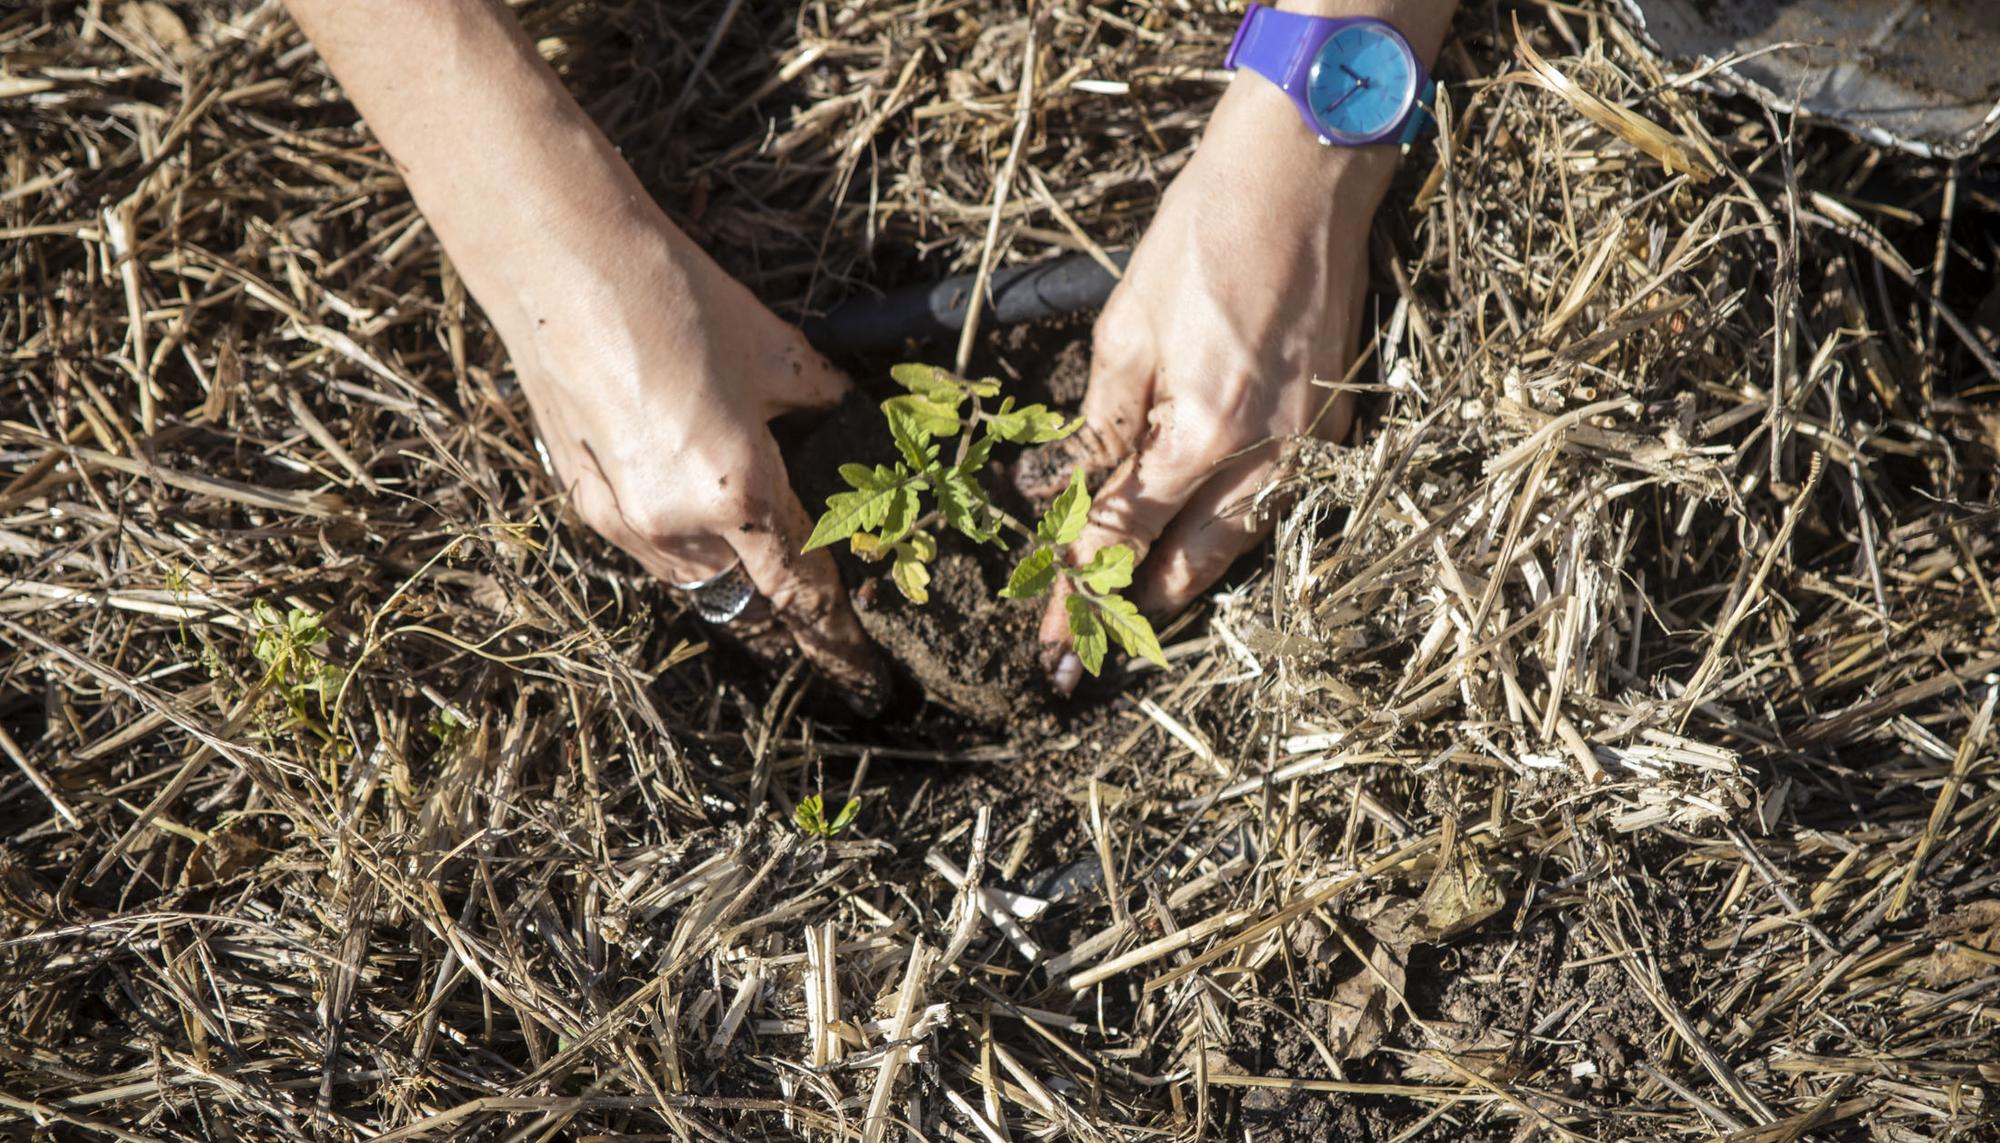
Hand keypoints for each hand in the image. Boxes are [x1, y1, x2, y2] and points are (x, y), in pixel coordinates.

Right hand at [280, 0, 886, 707]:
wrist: (565, 265)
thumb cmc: (677, 298)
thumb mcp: (778, 350)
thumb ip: (819, 400)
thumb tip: (845, 414)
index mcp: (744, 490)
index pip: (802, 586)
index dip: (834, 631)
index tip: (859, 666)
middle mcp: (681, 521)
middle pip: (749, 598)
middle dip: (785, 612)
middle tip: (820, 623)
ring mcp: (624, 516)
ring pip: (694, 581)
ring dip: (731, 580)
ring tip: (760, 571)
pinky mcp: (583, 498)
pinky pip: (646, 548)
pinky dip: (679, 547)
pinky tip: (695, 523)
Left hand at [1014, 76, 1394, 691]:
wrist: (1305, 173)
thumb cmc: (1205, 233)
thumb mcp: (1127, 328)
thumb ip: (1097, 428)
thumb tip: (1048, 497)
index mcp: (1203, 428)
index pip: (1123, 535)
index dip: (1077, 591)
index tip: (1047, 643)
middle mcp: (1266, 453)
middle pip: (1187, 567)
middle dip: (1128, 617)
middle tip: (1082, 658)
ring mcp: (1313, 446)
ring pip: (1239, 549)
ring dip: (1182, 590)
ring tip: (1132, 624)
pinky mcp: (1336, 428)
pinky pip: (1275, 507)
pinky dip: (1230, 538)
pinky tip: (1196, 548)